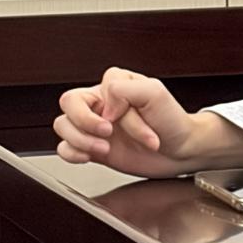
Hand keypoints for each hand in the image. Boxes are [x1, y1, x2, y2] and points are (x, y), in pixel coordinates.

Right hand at [53, 67, 203, 177]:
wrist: (179, 150)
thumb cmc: (171, 120)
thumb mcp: (155, 93)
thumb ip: (126, 89)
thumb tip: (105, 104)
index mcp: (115, 86)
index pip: (93, 88)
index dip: (107, 106)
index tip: (123, 116)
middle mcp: (102, 104)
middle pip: (68, 103)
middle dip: (84, 122)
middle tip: (108, 133)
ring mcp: (96, 127)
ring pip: (63, 126)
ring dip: (81, 140)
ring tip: (105, 148)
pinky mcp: (93, 148)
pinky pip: (65, 148)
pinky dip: (72, 154)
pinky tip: (90, 156)